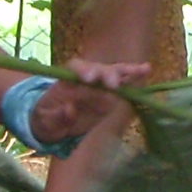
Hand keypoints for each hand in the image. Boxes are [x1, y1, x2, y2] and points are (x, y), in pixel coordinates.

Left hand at [30, 57, 150, 146]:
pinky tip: (146, 69)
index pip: (76, 68)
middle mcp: (86, 78)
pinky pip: (123, 84)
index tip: (88, 79)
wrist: (52, 123)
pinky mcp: (110, 95)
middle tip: (113, 84)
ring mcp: (99, 85)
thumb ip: (57, 116)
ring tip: (143, 69)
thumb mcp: (45, 121)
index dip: (84, 70)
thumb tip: (70, 110)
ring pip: (114, 73)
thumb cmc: (46, 119)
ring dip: (127, 72)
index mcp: (67, 79)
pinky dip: (134, 76)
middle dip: (107, 74)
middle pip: (98, 69)